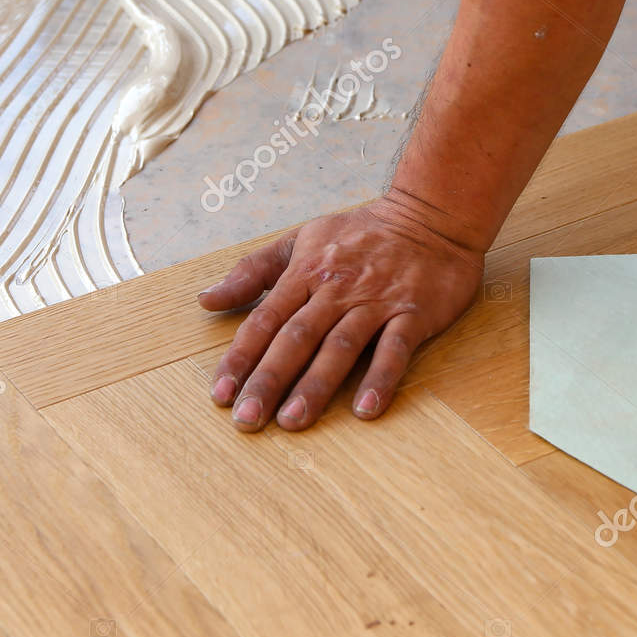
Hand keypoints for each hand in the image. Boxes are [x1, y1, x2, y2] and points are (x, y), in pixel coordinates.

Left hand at [199, 194, 487, 430]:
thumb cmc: (361, 233)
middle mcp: (336, 290)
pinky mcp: (413, 313)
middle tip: (247, 419)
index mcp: (305, 273)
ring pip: (339, 346)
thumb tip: (205, 300)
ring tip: (292, 421)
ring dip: (315, 385)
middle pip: (296, 339)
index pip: (265, 321)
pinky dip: (380, 378)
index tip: (221, 394)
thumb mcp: (300, 240)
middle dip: (269, 380)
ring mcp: (375, 303)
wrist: (431, 215)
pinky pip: (395, 349)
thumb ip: (252, 272)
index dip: (241, 358)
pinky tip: (366, 409)